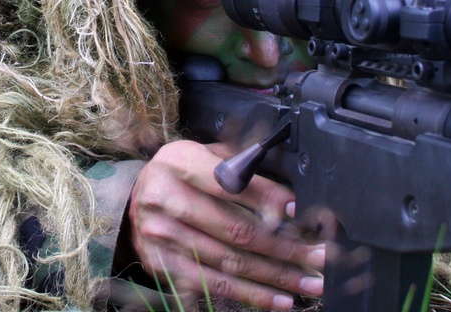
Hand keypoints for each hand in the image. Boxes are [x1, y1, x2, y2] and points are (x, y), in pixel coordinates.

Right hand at [120, 140, 324, 310]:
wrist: (131, 200)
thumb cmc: (179, 175)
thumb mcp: (202, 154)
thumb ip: (239, 163)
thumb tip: (288, 194)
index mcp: (179, 163)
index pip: (229, 183)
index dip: (267, 199)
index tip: (299, 212)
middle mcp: (165, 199)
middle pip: (235, 230)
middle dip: (285, 248)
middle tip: (320, 259)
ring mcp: (161, 236)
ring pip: (229, 263)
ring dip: (275, 277)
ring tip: (309, 284)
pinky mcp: (162, 265)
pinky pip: (213, 286)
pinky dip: (250, 296)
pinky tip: (279, 301)